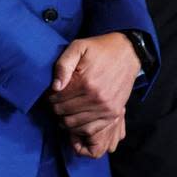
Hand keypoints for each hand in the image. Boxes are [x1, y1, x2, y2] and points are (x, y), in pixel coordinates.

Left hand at [48, 33, 140, 150]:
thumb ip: (63, 65)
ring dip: (64, 119)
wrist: (127, 53)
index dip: (50, 97)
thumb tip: (54, 86)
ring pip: (75, 123)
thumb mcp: (77, 47)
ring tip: (62, 110)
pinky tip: (74, 119)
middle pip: (64, 112)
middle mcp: (96, 98)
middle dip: (55, 107)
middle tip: (54, 102)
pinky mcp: (114, 113)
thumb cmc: (99, 49)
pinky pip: (92, 129)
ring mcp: (106, 108)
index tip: (50, 93)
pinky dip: (79, 128)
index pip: (57, 98)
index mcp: (85, 82)